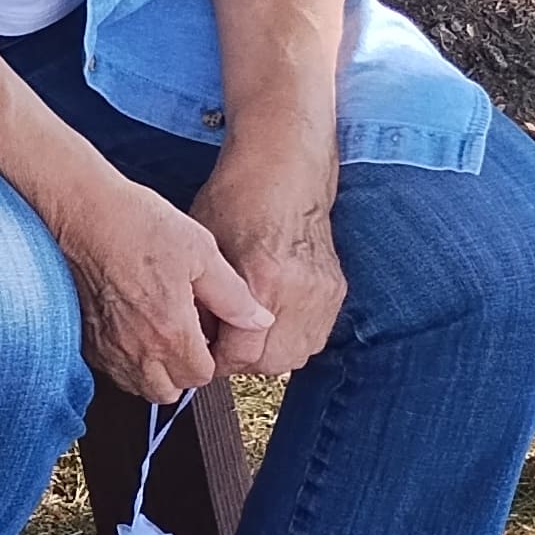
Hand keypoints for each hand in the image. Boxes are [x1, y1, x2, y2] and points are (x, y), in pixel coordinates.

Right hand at [49, 168, 269, 404]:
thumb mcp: (201, 251)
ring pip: (136, 385)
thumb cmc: (136, 223)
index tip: (205, 333)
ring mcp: (105, 344)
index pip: (201, 376)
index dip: (210, 357)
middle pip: (167, 391)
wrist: (80, 210)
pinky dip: (124, 360)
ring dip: (152, 371)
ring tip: (157, 336)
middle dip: (181, 372)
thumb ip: (233, 295)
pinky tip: (130, 329)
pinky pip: (109, 368)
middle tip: (184, 338)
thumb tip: (258, 320)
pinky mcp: (83, 335)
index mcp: (170, 330)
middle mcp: (135, 347)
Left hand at [189, 146, 345, 377]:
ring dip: (269, 356)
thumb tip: (197, 339)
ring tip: (244, 338)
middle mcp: (300, 293)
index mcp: (264, 280)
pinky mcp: (336, 291)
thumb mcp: (206, 249)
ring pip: (298, 356)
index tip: (203, 357)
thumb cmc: (237, 200)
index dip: (218, 362)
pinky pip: (315, 337)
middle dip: (243, 364)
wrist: (285, 170)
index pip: (243, 354)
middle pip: (273, 364)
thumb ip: (205, 298)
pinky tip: (269, 324)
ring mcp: (323, 294)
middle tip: (221, 350)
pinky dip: (291, 340)